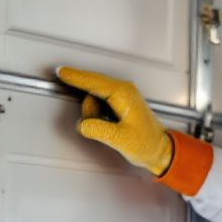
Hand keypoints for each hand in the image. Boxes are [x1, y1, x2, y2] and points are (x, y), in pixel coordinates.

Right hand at [55, 66, 173, 175]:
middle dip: (87, 106)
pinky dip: (97, 115)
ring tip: (108, 130)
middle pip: (92, 87)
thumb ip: (97, 129)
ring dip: (93, 114)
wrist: (159, 150)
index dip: (75, 77)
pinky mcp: (119, 103)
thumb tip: (83, 124)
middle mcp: (123, 91)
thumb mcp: (119, 139)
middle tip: (93, 120)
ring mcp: (122, 96)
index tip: (61, 72)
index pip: (93, 82)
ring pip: (93, 98)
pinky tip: (107, 127)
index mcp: (123, 94)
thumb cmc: (146, 143)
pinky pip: (99, 104)